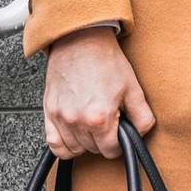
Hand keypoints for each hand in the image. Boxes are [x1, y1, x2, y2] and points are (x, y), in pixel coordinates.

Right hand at [43, 28, 154, 158]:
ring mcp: (60, 117)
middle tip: (108, 122)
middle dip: (104, 140)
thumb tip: (141, 134)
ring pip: (74, 149)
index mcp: (100, 118)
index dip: (120, 143)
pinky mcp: (49, 111)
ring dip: (86, 142)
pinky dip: (64, 146)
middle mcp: (77, 121)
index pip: (111, 150)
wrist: (81, 40)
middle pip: (93, 150)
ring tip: (93, 125)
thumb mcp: (133, 89)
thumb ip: (142, 118)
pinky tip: (74, 135)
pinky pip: (54, 144)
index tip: (120, 133)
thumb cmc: (106, 61)